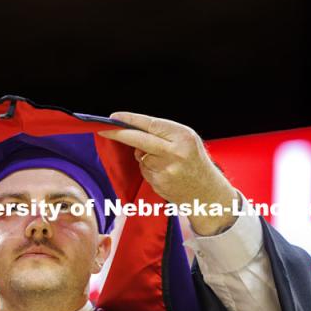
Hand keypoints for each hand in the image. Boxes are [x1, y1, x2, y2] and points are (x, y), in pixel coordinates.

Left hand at [99, 112, 238, 235]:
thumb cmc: (195, 163)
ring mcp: (166, 170)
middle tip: (103, 129)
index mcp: (183, 136)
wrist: (208, 193)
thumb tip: (132, 133)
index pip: (151, 124)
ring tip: (165, 163)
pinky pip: (144, 171)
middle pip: (139, 139)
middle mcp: (175, 152)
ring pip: (140, 157)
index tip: (114, 117)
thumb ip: (162, 135)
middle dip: (119, 134)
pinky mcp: (159, 183)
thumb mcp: (186, 141)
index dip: (130, 119)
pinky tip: (165, 174)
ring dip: (144, 157)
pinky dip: (149, 170)